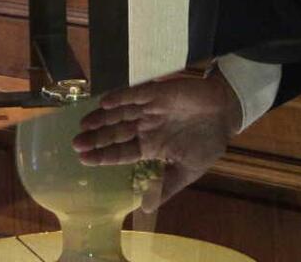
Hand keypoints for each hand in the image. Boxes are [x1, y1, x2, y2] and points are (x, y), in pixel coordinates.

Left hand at [70, 74, 241, 210]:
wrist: (226, 114)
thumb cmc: (208, 141)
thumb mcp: (188, 170)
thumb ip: (166, 186)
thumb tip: (145, 208)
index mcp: (151, 146)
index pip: (121, 152)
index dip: (102, 156)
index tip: (83, 159)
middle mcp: (145, 127)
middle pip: (115, 133)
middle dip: (96, 138)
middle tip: (75, 144)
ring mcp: (149, 109)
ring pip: (120, 114)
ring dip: (102, 118)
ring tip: (84, 125)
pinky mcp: (157, 93)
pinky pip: (135, 94)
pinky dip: (121, 98)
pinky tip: (106, 104)